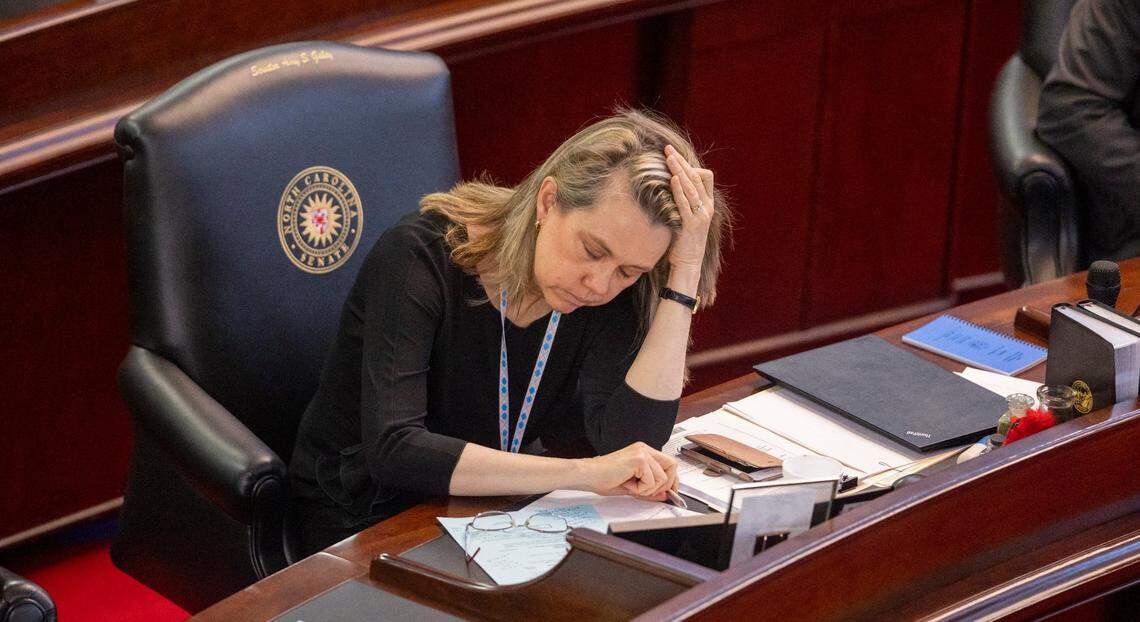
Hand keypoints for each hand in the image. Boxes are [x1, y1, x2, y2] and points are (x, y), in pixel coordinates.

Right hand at [581, 442, 677, 500]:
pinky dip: (641, 489)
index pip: (669, 463)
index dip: (672, 479)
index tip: (670, 491)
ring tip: (632, 486)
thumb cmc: (603, 478)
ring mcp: (642, 452)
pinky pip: (652, 481)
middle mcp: (644, 449)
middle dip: (666, 484)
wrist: (588, 475)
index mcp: (643, 452)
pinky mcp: (639, 459)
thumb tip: (664, 495)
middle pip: (672, 466)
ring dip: (649, 489)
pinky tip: (628, 483)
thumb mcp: (632, 486)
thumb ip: (650, 489)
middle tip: (649, 492)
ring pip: (662, 477)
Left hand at [664, 144, 714, 271]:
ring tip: (668, 157)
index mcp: (707, 204)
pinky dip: (679, 190)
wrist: (689, 264)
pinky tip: (671, 179)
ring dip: (679, 170)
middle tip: (667, 149)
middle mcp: (707, 207)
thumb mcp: (687, 218)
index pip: (704, 176)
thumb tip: (670, 186)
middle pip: (696, 177)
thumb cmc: (684, 241)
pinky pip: (685, 203)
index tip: (674, 157)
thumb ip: (684, 203)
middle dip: (681, 161)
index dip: (690, 164)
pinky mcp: (692, 225)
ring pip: (691, 187)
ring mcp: (701, 216)